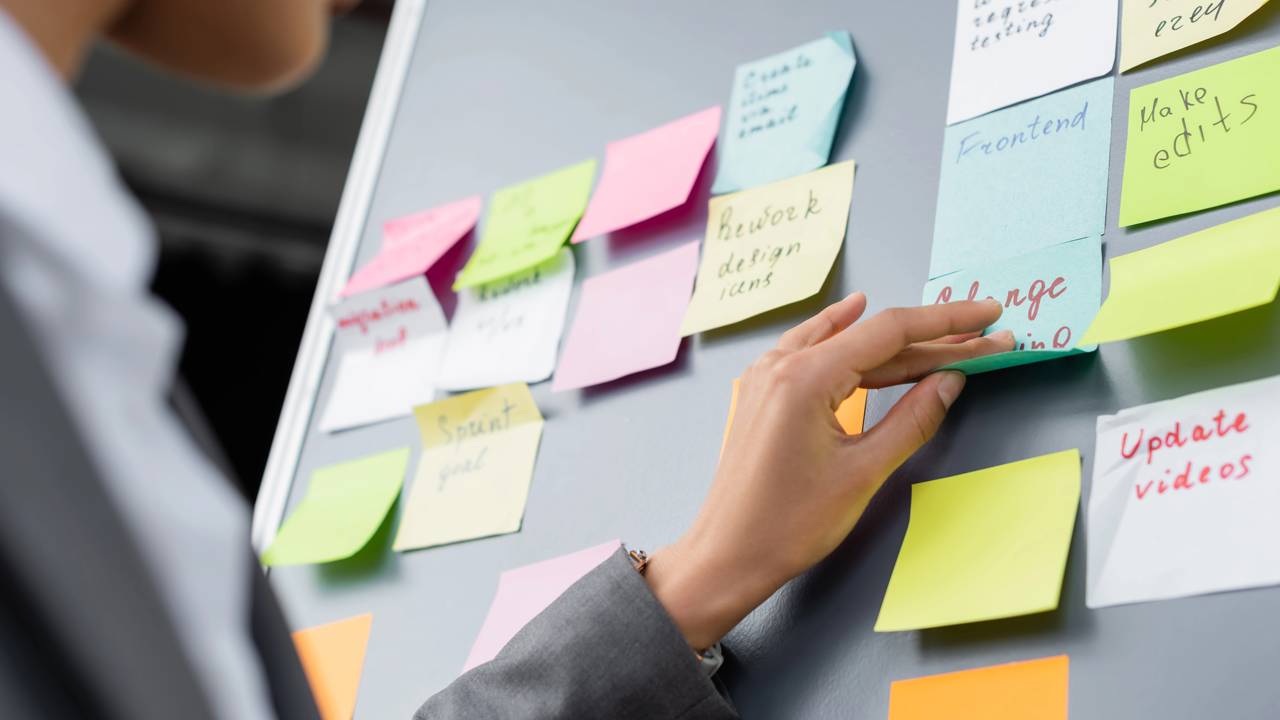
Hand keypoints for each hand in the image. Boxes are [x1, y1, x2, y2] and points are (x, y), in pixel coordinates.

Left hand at [645, 292, 1011, 649]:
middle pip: (871, 338)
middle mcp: (782, 364)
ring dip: (893, 342)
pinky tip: (854, 313)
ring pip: (842, 343)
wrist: (727, 554)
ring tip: (944, 335)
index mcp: (806, 377)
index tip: (990, 317)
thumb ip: (912, 420)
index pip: (890, 332)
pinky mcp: (762, 393)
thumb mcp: (863, 472)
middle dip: (932, 340)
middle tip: (986, 339)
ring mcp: (767, 376)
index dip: (947, 324)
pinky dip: (840, 335)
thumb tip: (951, 380)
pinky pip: (808, 349)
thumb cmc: (790, 523)